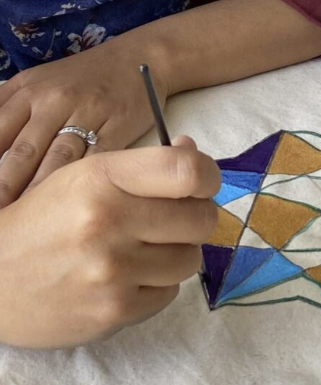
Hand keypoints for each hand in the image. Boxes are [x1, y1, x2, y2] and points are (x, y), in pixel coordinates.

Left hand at [0, 34, 170, 206]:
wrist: (138, 59)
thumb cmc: (83, 78)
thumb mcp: (36, 82)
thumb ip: (9, 110)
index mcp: (26, 93)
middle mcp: (52, 103)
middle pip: (22, 152)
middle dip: (5, 187)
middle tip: (1, 217)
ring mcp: (86, 116)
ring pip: (56, 161)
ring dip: (40, 194)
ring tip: (27, 221)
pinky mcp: (117, 129)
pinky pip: (98, 160)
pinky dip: (85, 185)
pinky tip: (76, 206)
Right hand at [0, 137, 219, 348]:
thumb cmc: (36, 224)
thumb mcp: (77, 179)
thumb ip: (138, 168)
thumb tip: (194, 152)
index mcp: (98, 179)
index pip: (187, 171)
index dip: (207, 178)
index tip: (199, 186)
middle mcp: (108, 222)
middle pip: (201, 219)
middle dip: (192, 219)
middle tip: (168, 223)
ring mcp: (113, 270)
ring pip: (189, 259)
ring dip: (173, 254)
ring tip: (137, 252)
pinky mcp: (115, 311)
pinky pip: (168, 292)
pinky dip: (153, 285)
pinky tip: (122, 279)